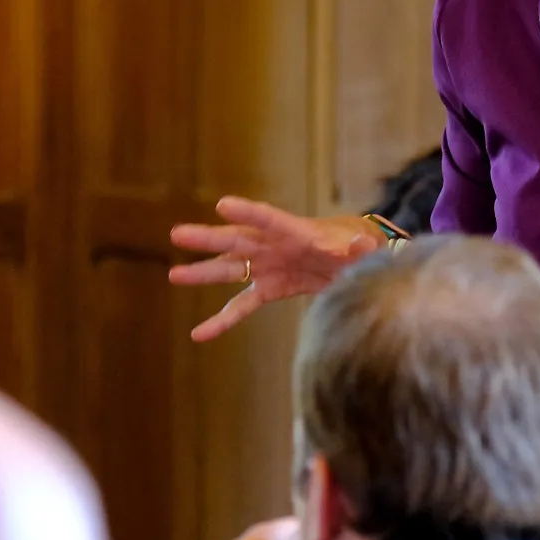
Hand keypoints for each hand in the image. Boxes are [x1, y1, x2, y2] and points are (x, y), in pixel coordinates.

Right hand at [170, 198, 382, 340]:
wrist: (360, 261)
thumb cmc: (362, 245)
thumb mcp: (364, 244)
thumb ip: (359, 247)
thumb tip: (359, 245)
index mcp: (297, 231)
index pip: (269, 219)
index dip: (247, 212)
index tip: (222, 205)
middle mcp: (275, 245)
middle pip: (237, 240)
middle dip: (209, 238)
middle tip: (178, 234)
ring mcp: (268, 266)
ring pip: (230, 269)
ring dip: (203, 273)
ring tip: (174, 276)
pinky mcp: (269, 288)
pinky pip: (240, 305)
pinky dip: (221, 319)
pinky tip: (198, 334)